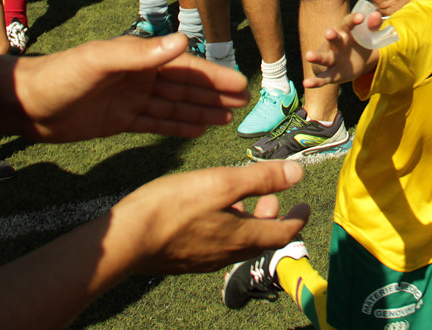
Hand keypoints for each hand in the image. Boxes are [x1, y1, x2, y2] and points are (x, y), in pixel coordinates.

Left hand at [13, 33, 251, 141]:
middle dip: (214, 94)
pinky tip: (197, 131)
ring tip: (228, 120)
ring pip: (174, 106)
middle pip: (184, 87)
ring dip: (201, 111)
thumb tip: (182, 41)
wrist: (26, 104)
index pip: (185, 67)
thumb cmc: (60, 76)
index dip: (213, 76)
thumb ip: (140, 53)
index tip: (240, 85)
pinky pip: (156, 123)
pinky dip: (177, 127)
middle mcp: (139, 77)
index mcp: (139, 58)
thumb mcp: (100, 61)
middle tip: (244, 104)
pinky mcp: (120, 121)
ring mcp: (130, 99)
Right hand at [111, 161, 309, 274]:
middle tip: (273, 197)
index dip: (298, 218)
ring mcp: (203, 259)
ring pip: (237, 241)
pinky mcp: (184, 258)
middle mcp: (226, 254)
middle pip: (261, 239)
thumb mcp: (221, 183)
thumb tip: (298, 172)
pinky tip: (208, 210)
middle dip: (272, 216)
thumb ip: (261, 179)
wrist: (126, 239)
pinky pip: (215, 244)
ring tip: (240, 198)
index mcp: (242, 238)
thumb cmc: (174, 207)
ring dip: (247, 220)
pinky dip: (224, 226)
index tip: (305, 205)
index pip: (283, 233)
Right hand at [304, 9, 379, 87]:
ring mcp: (332, 59)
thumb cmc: (358, 44)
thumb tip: (376, 15)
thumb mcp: (367, 35)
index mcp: (346, 32)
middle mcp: (336, 44)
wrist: (350, 63)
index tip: (361, 17)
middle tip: (329, 33)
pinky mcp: (332, 74)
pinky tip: (306, 83)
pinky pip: (323, 78)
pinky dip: (315, 81)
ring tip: (308, 55)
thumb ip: (373, 26)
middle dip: (331, 36)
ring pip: (324, 57)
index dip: (353, 20)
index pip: (348, 24)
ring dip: (316, 57)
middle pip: (334, 39)